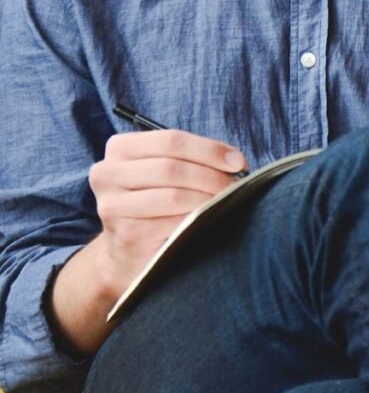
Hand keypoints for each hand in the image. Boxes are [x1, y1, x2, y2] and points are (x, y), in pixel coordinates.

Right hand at [88, 129, 246, 300]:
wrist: (125, 252)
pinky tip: (209, 220)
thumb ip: (192, 158)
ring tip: (227, 202)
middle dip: (212, 176)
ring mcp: (113, 206)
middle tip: (235, 186)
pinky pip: (173, 223)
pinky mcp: (127, 234)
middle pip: (172, 167)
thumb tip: (235, 161)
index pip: (170, 139)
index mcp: (119, 148)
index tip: (238, 162)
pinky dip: (197, 220)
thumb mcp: (164, 170)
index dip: (209, 149)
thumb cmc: (154, 202)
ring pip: (174, 195)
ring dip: (208, 199)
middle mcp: (107, 174)